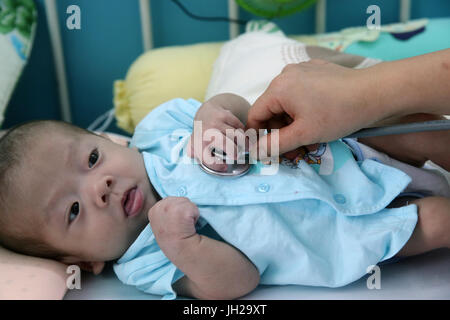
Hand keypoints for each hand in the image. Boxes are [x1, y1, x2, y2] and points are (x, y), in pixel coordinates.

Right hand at [148, 197, 199, 244]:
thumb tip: (174, 205)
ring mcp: (170, 207)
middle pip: (179, 199)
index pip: (169, 201)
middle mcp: (159, 206)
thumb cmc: (173, 238)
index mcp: (153, 210)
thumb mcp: (162, 223)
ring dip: (190, 212)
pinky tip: (190, 225)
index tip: (175, 223)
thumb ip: (164, 212)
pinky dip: (196, 215)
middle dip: (183, 210)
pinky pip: (194, 207)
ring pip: (187, 202)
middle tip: (181, 224)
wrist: (180, 249)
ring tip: (185, 225)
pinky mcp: (182, 209)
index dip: (176, 211)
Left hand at [188, 99, 246, 171]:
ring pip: (234, 134)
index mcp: (197, 143)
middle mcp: (205, 131)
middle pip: (223, 143)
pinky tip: (244, 138)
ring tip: (247, 148)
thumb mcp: (195, 146)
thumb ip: (201, 159)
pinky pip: (238, 126)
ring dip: (243, 142)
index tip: (225, 167)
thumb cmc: (202, 133)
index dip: (217, 165)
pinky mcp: (225, 114)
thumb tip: (219, 167)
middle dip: (233, 151)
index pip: (207, 157)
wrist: (205, 112)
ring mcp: (216, 121)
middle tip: (238, 157)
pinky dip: (244, 133)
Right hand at [246, 60, 373, 156]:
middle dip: (282, 133)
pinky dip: (305, 111)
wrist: (375, 92)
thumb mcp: (304, 134)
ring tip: (312, 142)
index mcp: (278, 88)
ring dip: (295, 125)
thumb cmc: (338, 114)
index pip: (256, 115)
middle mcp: (285, 75)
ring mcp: (302, 70)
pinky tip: (320, 121)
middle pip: (272, 110)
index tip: (270, 152)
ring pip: (288, 104)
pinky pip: (301, 93)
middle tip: (297, 152)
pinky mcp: (316, 70)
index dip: (259, 136)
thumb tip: (254, 152)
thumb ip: (274, 145)